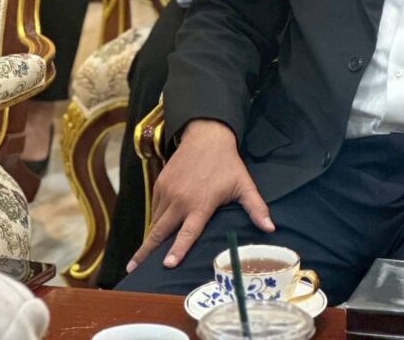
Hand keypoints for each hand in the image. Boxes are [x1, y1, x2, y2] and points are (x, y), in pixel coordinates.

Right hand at [126, 119, 273, 271]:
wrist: (206, 136)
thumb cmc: (227, 164)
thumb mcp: (243, 184)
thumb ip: (256, 208)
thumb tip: (271, 228)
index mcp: (201, 204)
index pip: (187, 232)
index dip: (177, 250)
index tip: (167, 265)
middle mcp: (181, 200)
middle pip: (160, 232)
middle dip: (145, 251)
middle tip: (132, 268)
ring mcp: (168, 191)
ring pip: (156, 221)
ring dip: (151, 237)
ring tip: (142, 255)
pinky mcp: (160, 184)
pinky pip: (154, 208)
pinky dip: (155, 220)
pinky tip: (156, 229)